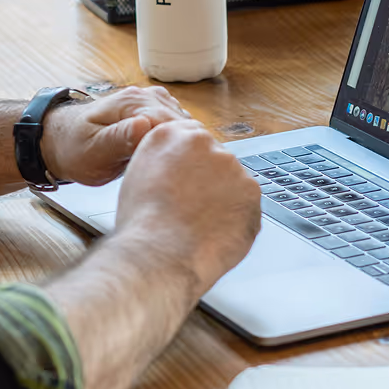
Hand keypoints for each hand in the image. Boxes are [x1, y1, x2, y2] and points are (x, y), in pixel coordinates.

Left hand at [39, 86, 186, 186]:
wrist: (62, 141)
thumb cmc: (74, 148)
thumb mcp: (93, 151)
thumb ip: (119, 139)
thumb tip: (145, 125)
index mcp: (131, 102)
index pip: (172, 123)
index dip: (179, 149)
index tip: (179, 171)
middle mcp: (145, 97)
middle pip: (182, 124)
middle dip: (184, 149)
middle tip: (178, 177)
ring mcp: (152, 103)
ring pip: (184, 126)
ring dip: (183, 146)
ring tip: (174, 170)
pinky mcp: (155, 112)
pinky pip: (178, 127)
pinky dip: (178, 143)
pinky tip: (171, 160)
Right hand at [114, 120, 260, 294]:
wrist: (160, 254)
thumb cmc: (142, 225)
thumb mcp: (137, 176)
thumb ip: (162, 161)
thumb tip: (177, 168)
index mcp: (170, 135)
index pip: (190, 139)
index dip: (189, 165)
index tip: (187, 181)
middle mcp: (204, 143)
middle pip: (214, 158)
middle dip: (208, 181)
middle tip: (191, 208)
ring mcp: (231, 166)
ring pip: (232, 182)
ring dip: (223, 199)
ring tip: (199, 225)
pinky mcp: (251, 192)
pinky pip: (245, 205)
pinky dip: (236, 218)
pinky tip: (214, 232)